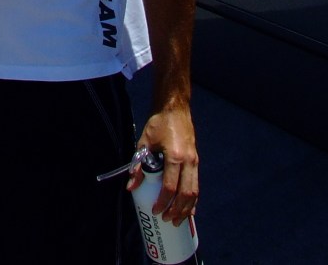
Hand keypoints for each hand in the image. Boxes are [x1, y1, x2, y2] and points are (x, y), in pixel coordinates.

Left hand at [127, 107, 198, 225]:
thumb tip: (131, 187)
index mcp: (175, 157)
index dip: (162, 202)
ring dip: (187, 208)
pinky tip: (189, 208)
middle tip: (166, 220)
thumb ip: (138, 165)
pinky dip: (193, 199)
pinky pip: (196, 184)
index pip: (170, 187)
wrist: (175, 108)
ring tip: (178, 220)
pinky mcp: (196, 161)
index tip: (155, 211)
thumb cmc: (158, 124)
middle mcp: (188, 161)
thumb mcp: (144, 143)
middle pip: (185, 194)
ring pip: (194, 191)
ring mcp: (194, 161)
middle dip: (176, 210)